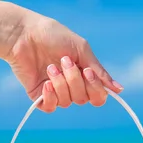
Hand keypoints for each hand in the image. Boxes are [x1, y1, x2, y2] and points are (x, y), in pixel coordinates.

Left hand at [7, 16, 123, 112]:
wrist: (25, 35)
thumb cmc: (53, 37)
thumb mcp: (81, 50)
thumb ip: (99, 71)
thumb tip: (118, 90)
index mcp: (84, 75)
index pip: (98, 96)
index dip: (95, 89)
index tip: (87, 72)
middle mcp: (72, 86)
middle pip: (83, 99)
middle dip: (74, 80)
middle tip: (64, 61)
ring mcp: (56, 92)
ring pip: (68, 102)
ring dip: (60, 83)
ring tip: (50, 66)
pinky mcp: (40, 97)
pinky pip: (52, 107)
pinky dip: (50, 95)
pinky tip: (45, 82)